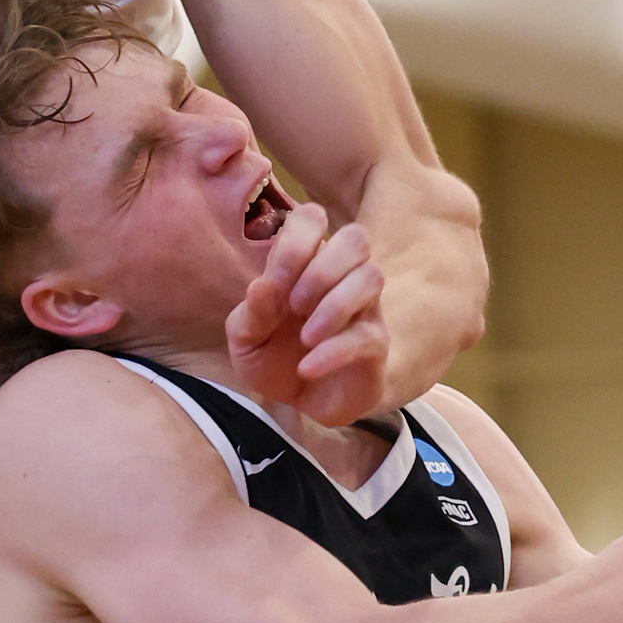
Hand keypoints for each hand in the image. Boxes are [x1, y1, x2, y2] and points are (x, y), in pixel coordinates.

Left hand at [223, 198, 389, 426]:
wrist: (302, 404)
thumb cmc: (275, 359)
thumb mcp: (247, 340)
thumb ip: (251, 314)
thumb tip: (260, 286)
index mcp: (305, 263)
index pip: (312, 218)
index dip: (294, 244)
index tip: (274, 286)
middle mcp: (340, 277)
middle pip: (356, 238)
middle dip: (321, 268)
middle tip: (295, 306)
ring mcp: (364, 308)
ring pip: (372, 277)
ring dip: (334, 306)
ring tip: (306, 337)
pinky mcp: (376, 344)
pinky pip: (368, 334)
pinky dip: (334, 351)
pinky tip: (307, 368)